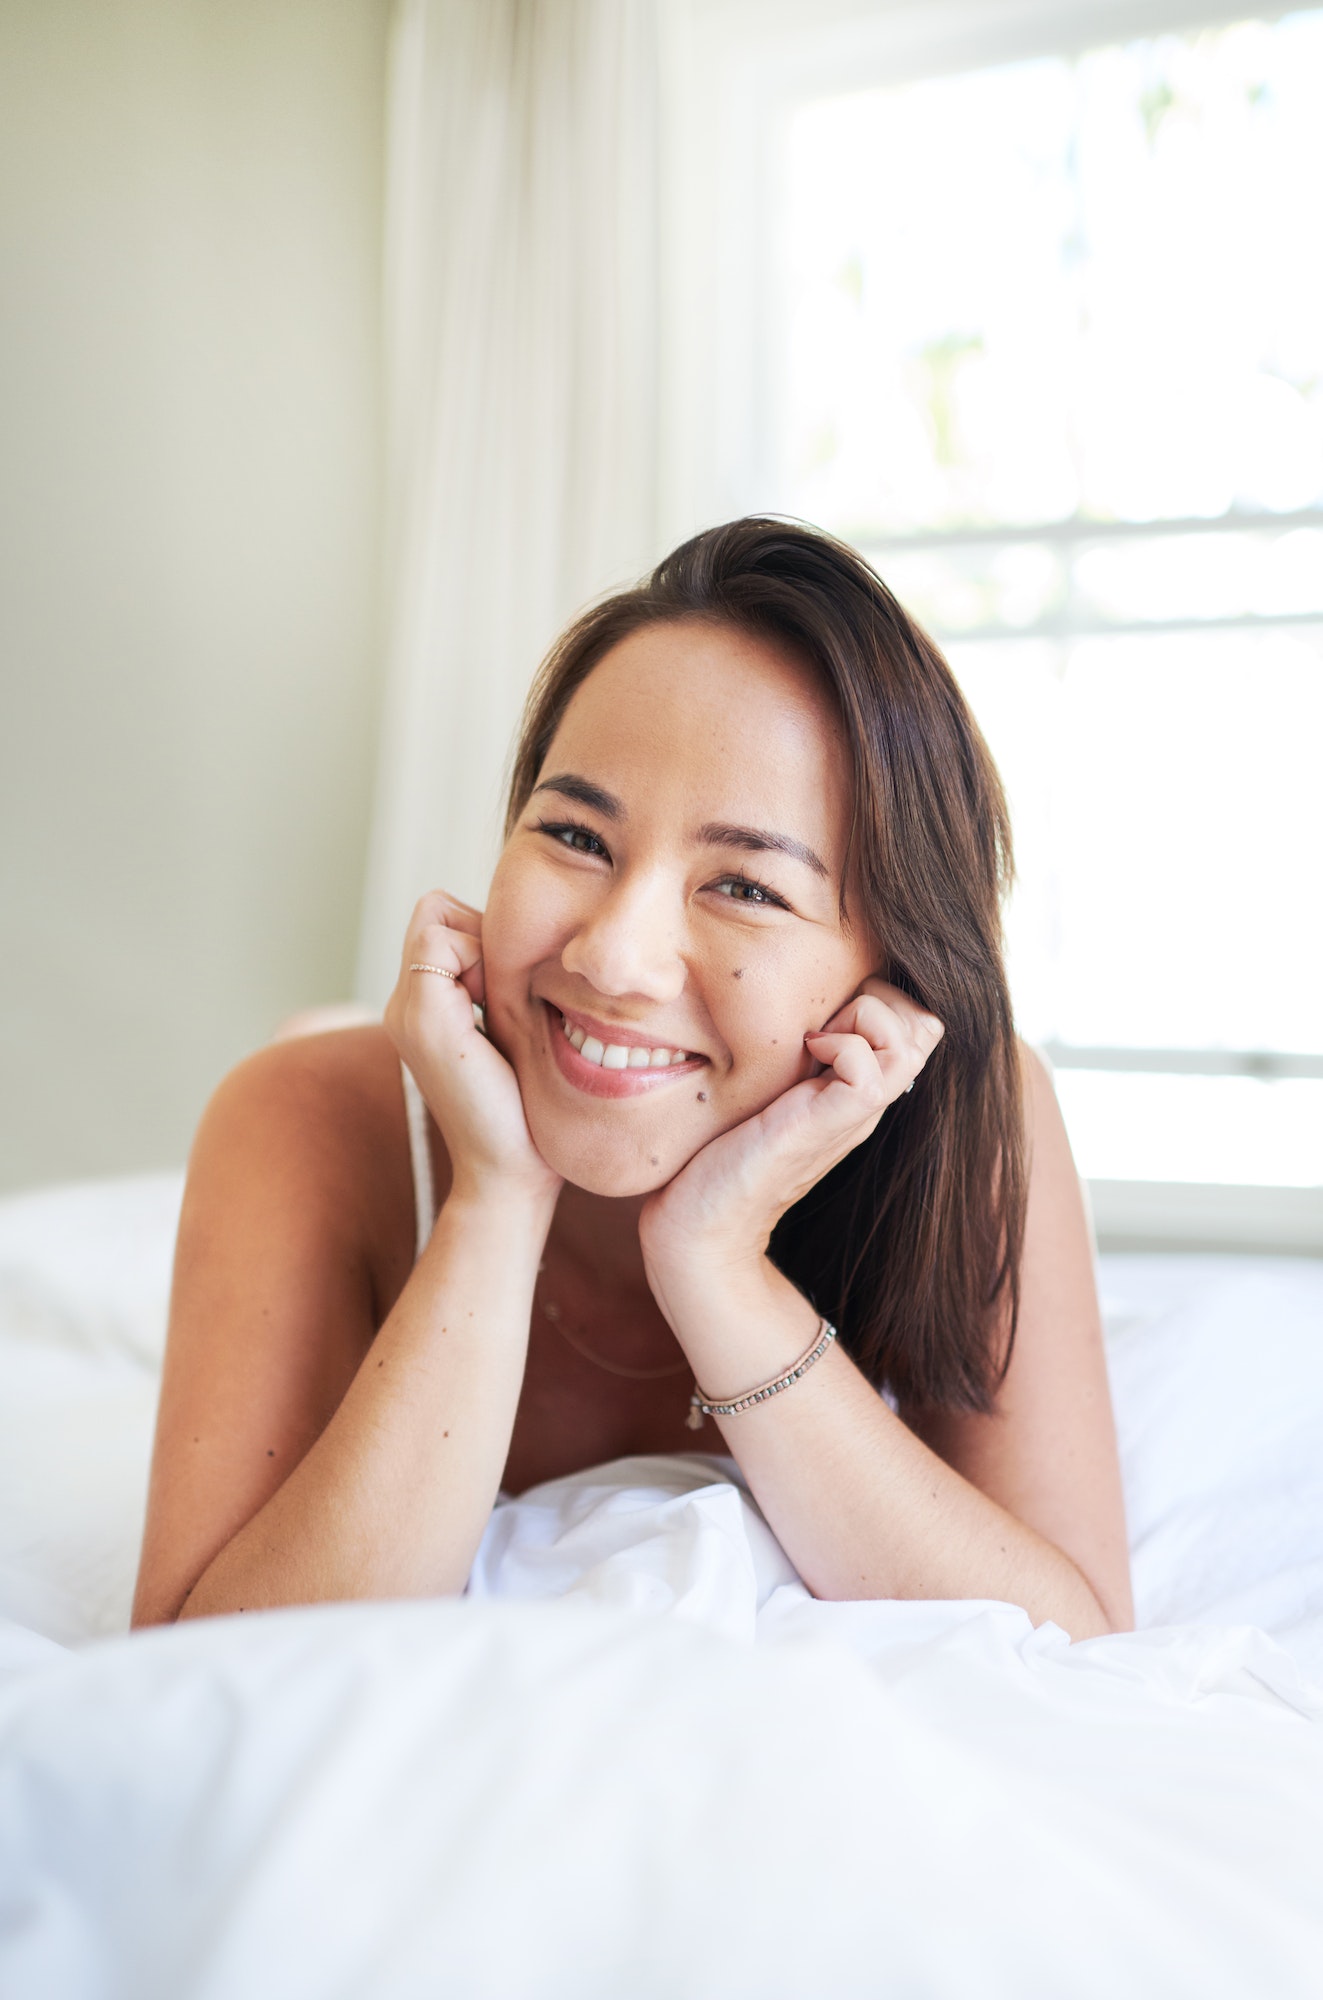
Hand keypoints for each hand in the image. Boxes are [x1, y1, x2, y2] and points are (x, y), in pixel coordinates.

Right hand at [383, 890, 561, 1206]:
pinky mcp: (423, 1019)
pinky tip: (499, 1014)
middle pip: (437, 912)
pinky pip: (442, 942)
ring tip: (503, 1009)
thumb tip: (519, 937)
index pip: (442, 922)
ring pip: (437, 920)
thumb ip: (497, 987)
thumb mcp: (510, 1032)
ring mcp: (406, 1011)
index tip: (511, 991)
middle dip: (481, 935)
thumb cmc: (525, 1110)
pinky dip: (481, 961)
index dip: (483, 937)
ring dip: (483, 950)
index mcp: (422, 1009)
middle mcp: (402, 1005)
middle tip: (508, 996)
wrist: (510, 1172)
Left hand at [639, 978, 942, 1314]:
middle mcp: (871, 1100)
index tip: (823, 1012)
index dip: (879, 995)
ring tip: (814, 1039)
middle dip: (878, 996)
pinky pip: (870, 1068)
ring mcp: (856, 1114)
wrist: (705, 1226)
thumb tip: (797, 1011)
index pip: (917, 1019)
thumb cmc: (724, 1154)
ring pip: (912, 1037)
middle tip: (823, 1020)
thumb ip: (798, 1057)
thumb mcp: (771, 1088)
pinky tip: (805, 1055)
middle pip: (927, 1022)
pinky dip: (841, 1044)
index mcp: (862, 1088)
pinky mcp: (830, 1125)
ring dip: (862, 1016)